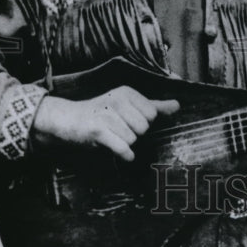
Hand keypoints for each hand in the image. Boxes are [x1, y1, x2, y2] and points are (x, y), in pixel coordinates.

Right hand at [31, 86, 179, 161]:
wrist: (68, 120)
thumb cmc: (101, 114)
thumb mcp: (127, 106)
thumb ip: (153, 106)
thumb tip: (178, 105)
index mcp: (127, 92)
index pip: (152, 114)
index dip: (142, 123)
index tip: (127, 120)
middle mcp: (117, 100)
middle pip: (143, 128)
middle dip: (133, 134)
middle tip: (117, 129)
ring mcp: (107, 115)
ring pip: (133, 139)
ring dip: (124, 143)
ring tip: (111, 136)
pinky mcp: (98, 131)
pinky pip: (123, 148)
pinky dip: (124, 154)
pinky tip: (121, 153)